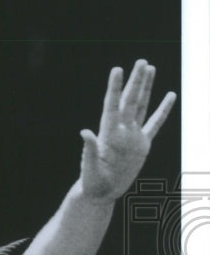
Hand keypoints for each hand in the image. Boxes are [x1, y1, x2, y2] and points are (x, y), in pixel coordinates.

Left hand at [79, 59, 176, 202]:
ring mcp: (133, 135)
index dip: (115, 87)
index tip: (118, 69)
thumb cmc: (92, 182)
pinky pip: (155, 123)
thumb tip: (85, 132)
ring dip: (146, 88)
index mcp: (109, 134)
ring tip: (150, 68)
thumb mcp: (90, 168)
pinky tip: (169, 95)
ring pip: (142, 106)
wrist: (101, 193)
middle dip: (136, 81)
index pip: (113, 105)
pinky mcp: (143, 144)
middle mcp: (121, 130)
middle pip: (131, 100)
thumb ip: (89, 151)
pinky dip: (163, 110)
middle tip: (141, 61)